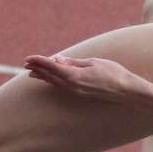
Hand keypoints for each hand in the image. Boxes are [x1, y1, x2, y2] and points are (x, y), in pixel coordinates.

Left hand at [23, 55, 140, 103]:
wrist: (126, 90)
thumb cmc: (113, 73)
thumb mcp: (93, 62)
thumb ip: (74, 62)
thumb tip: (57, 60)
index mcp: (75, 76)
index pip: (52, 67)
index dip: (39, 61)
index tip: (29, 58)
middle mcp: (73, 86)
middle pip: (50, 76)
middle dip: (38, 69)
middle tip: (26, 64)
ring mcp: (77, 91)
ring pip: (55, 83)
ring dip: (43, 77)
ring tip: (32, 73)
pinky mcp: (81, 93)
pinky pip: (62, 86)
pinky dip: (53, 81)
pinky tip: (50, 80)